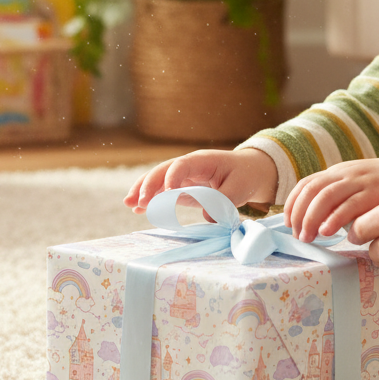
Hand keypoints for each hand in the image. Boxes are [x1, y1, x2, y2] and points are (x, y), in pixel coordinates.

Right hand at [124, 148, 277, 214]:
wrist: (249, 171)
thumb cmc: (245, 176)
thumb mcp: (239, 188)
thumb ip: (223, 201)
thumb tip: (207, 218)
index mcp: (202, 160)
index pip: (181, 165)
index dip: (172, 178)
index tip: (167, 193)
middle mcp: (188, 166)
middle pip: (162, 171)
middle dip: (149, 185)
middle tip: (139, 201)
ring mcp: (182, 176)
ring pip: (157, 180)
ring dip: (143, 191)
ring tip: (129, 204)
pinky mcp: (181, 188)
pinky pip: (162, 192)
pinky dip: (150, 199)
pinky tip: (137, 209)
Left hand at [285, 153, 378, 240]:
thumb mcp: (360, 189)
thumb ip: (342, 203)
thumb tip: (322, 226)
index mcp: (339, 172)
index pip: (306, 184)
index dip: (293, 204)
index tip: (289, 224)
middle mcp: (345, 173)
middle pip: (311, 190)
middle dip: (299, 214)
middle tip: (297, 236)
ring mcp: (360, 181)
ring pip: (324, 196)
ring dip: (311, 218)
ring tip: (309, 238)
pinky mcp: (375, 191)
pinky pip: (349, 204)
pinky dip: (335, 218)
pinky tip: (329, 233)